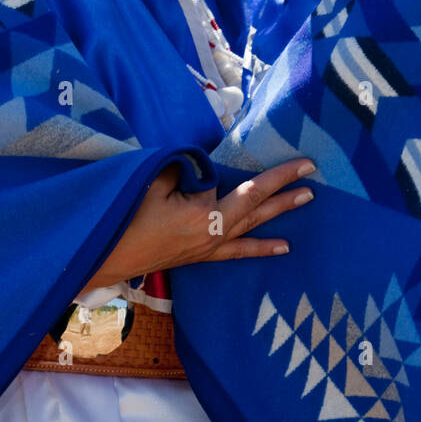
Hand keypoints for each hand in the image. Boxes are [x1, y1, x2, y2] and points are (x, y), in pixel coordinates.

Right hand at [82, 158, 315, 288]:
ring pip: (252, 227)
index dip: (278, 176)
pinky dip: (261, 246)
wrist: (106, 258)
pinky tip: (283, 247)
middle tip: (314, 178)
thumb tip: (205, 163)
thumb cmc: (125, 218)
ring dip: (280, 214)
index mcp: (204, 215)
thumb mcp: (152, 183)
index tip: (304, 163)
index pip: (249, 190)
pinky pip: (238, 251)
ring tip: (307, 200)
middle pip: (257, 208)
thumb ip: (184, 170)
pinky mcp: (202, 256)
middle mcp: (213, 234)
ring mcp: (209, 248)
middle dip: (286, 191)